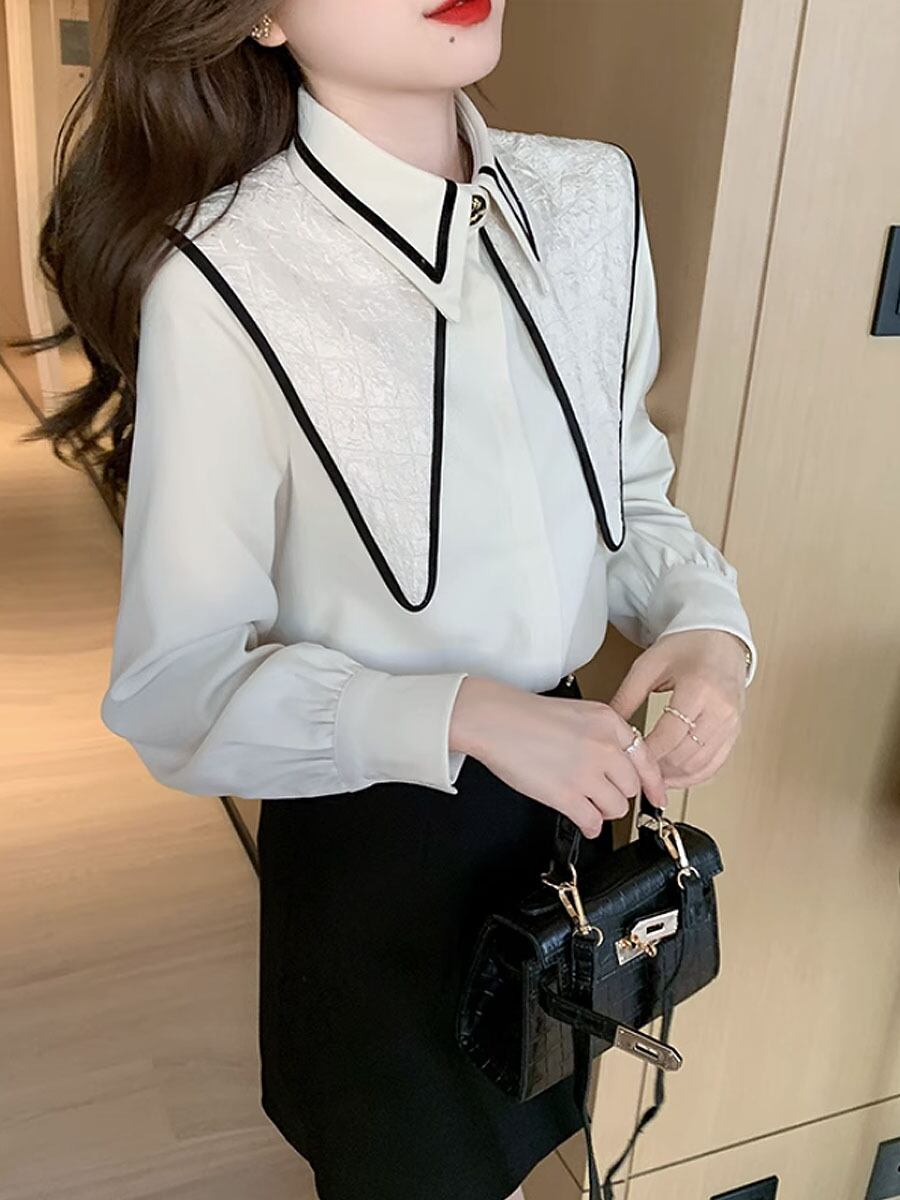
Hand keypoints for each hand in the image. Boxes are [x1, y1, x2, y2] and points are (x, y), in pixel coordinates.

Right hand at [449, 675, 668, 838]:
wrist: (495, 721)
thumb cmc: (526, 715)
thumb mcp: (579, 712)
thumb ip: (604, 735)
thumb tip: (620, 764)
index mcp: (609, 722)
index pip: (646, 759)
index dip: (654, 783)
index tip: (657, 796)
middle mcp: (604, 746)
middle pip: (632, 787)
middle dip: (617, 793)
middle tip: (600, 793)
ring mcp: (587, 772)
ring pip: (616, 808)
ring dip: (602, 810)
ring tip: (585, 802)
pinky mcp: (567, 795)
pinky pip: (593, 822)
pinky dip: (589, 825)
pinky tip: (581, 819)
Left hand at [606, 629, 747, 788]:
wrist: (719, 639)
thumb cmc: (687, 646)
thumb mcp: (649, 665)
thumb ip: (627, 697)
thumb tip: (609, 727)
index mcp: (699, 689)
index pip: (670, 735)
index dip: (647, 753)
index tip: (628, 759)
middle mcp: (721, 709)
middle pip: (686, 755)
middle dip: (658, 769)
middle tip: (635, 772)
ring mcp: (732, 723)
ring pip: (701, 765)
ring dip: (674, 777)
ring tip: (651, 777)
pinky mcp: (735, 732)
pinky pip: (715, 765)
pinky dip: (694, 776)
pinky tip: (675, 777)